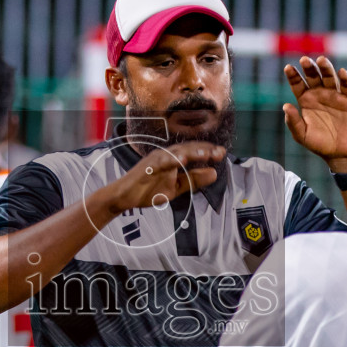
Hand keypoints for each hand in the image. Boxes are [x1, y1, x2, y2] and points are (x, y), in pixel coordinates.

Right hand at [100, 142, 224, 216]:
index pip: (193, 153)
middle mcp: (166, 156)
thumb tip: (214, 173)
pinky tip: (183, 161)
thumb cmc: (147, 190)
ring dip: (192, 152)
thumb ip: (194, 181)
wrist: (124, 197)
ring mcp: (156, 160)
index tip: (222, 154)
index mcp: (174, 160)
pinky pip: (161, 162)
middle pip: (188, 149)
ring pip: (176, 153)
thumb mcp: (176, 188)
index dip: (208, 152)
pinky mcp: (147, 167)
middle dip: (204, 150)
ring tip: (206, 154)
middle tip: (220, 152)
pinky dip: (172, 160)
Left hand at [282, 56, 346, 169]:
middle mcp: (319, 94)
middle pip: (313, 77)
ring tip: (321, 60)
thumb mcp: (302, 135)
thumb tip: (285, 106)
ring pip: (330, 77)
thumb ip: (293, 122)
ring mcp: (335, 96)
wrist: (341, 154)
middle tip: (304, 60)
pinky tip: (341, 72)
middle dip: (309, 68)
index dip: (293, 75)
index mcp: (306, 100)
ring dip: (326, 68)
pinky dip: (345, 79)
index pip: (298, 84)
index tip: (288, 68)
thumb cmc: (319, 144)